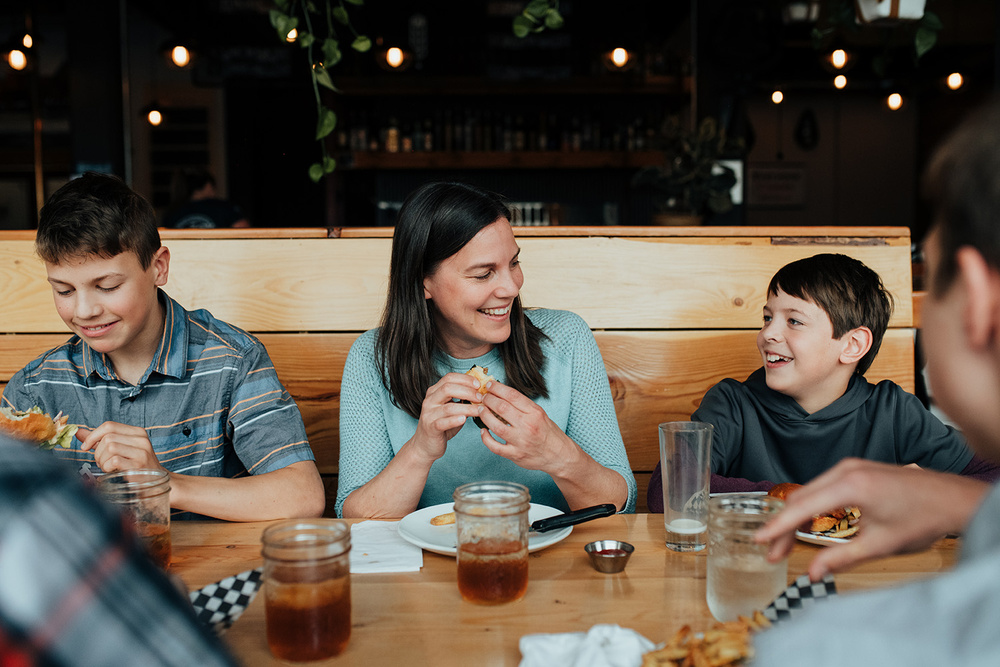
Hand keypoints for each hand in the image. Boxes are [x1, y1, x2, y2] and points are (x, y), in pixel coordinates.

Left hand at [77, 422, 165, 472]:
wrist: (156, 484)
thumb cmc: (135, 467)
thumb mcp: (121, 449)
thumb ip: (100, 440)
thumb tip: (78, 432)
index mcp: (137, 432)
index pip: (109, 425)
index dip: (93, 436)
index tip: (85, 447)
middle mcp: (141, 439)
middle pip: (107, 437)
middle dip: (98, 452)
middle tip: (102, 462)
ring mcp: (141, 452)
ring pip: (110, 447)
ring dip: (102, 460)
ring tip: (107, 467)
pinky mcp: (138, 465)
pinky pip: (114, 460)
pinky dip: (107, 467)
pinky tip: (112, 472)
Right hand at [410, 372, 484, 461]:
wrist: (425, 445)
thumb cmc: (442, 425)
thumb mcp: (451, 408)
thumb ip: (461, 399)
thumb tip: (481, 391)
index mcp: (434, 392)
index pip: (449, 378)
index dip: (465, 379)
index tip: (479, 384)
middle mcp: (429, 401)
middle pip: (448, 388)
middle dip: (467, 391)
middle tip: (481, 397)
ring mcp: (429, 414)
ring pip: (449, 407)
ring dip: (467, 407)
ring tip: (480, 410)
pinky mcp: (430, 428)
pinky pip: (443, 422)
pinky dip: (455, 420)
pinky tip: (464, 419)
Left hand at [477, 380, 578, 474]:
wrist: (559, 455)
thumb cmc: (547, 432)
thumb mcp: (540, 414)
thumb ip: (523, 406)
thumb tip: (501, 394)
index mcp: (535, 413)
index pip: (512, 395)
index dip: (497, 388)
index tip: (490, 385)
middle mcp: (528, 426)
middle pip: (502, 408)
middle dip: (488, 400)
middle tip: (483, 397)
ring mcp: (521, 441)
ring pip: (496, 426)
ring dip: (484, 416)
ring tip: (480, 410)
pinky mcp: (516, 455)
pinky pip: (495, 447)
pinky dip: (486, 438)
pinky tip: (483, 431)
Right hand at [755, 458, 989, 580]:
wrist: (953, 498)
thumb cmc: (923, 518)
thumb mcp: (880, 545)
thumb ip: (841, 559)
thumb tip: (812, 574)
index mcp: (850, 486)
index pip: (801, 507)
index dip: (777, 527)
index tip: (759, 541)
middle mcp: (846, 470)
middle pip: (800, 498)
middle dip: (783, 527)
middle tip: (772, 553)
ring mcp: (850, 467)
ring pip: (809, 491)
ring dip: (796, 517)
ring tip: (786, 544)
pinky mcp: (856, 469)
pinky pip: (822, 486)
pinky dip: (810, 506)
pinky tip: (807, 524)